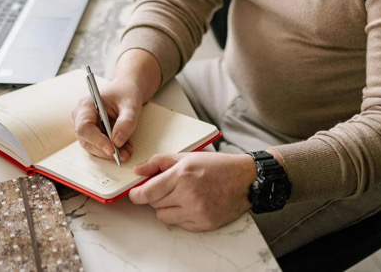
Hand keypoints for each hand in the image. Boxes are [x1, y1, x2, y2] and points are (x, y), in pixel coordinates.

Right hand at [72, 77, 141, 161]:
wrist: (127, 91)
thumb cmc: (126, 93)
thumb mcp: (131, 105)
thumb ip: (126, 122)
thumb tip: (117, 142)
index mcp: (86, 105)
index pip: (85, 127)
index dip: (97, 140)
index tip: (113, 149)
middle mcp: (81, 117)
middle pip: (87, 140)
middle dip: (105, 150)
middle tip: (124, 155)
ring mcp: (85, 126)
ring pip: (93, 146)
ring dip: (110, 153)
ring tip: (127, 152)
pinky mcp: (92, 133)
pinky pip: (99, 146)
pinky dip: (112, 150)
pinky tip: (125, 148)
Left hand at [128, 152, 255, 230]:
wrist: (245, 179)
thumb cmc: (217, 166)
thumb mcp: (187, 157)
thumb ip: (159, 162)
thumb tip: (138, 170)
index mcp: (182, 175)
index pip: (147, 193)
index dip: (137, 194)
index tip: (135, 193)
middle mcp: (188, 195)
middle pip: (154, 204)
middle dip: (156, 196)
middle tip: (169, 187)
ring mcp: (196, 212)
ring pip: (164, 217)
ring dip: (167, 207)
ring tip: (181, 196)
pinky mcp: (203, 224)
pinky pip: (179, 224)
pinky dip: (181, 215)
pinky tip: (192, 204)